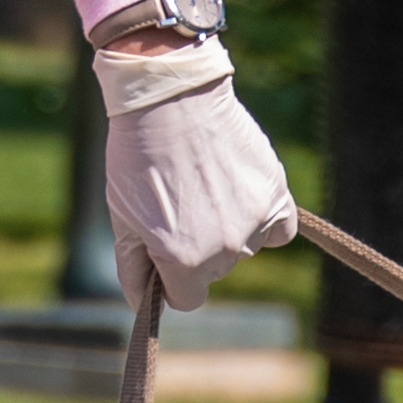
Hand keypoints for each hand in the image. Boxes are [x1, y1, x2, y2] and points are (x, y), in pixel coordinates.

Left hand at [99, 36, 300, 310]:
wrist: (170, 97)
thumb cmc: (137, 158)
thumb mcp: (122, 217)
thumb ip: (132, 269)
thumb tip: (145, 304)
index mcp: (184, 261)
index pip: (186, 298)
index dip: (169, 276)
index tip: (163, 249)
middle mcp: (226, 249)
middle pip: (215, 272)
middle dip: (195, 249)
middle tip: (178, 204)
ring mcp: (255, 222)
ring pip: (244, 249)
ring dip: (227, 230)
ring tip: (203, 187)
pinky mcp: (277, 194)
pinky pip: (280, 231)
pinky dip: (264, 222)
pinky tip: (241, 198)